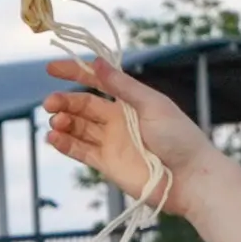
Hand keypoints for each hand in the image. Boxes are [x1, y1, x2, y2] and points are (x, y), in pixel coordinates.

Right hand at [42, 54, 211, 212]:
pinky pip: (80, 151)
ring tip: (55, 122)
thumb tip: (97, 62)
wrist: (191, 179)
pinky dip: (65, 144)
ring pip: (78, 127)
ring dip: (63, 122)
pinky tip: (53, 138)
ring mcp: (112, 142)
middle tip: (50, 102)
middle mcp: (118, 119)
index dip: (75, 72)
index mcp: (131, 101)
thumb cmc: (180, 137)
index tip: (51, 68)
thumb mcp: (152, 105)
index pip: (98, 81)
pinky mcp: (107, 164)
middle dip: (64, 101)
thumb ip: (123, 86)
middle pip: (83, 105)